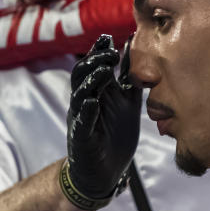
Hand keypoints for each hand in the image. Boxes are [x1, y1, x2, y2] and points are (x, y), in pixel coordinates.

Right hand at [66, 34, 141, 199]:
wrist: (105, 172)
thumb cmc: (114, 135)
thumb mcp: (126, 101)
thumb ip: (128, 77)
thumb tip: (130, 47)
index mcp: (94, 93)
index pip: (92, 66)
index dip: (98, 52)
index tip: (108, 38)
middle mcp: (83, 103)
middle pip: (81, 75)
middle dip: (94, 62)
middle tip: (109, 53)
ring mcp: (80, 120)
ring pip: (79, 95)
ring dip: (90, 82)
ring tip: (104, 72)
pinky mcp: (81, 138)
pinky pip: (81, 123)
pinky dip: (87, 112)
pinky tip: (93, 102)